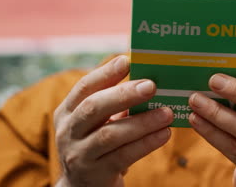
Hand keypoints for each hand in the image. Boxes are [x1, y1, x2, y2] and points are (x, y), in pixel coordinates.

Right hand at [54, 55, 172, 186]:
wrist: (83, 186)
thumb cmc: (98, 144)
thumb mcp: (99, 121)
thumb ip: (115, 102)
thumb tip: (150, 78)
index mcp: (68, 111)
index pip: (84, 88)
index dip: (105, 73)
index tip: (127, 60)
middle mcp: (69, 131)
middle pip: (93, 108)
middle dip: (123, 94)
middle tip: (151, 85)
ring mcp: (79, 154)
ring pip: (110, 134)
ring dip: (142, 122)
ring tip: (167, 113)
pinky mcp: (95, 174)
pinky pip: (123, 156)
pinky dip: (146, 143)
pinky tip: (165, 134)